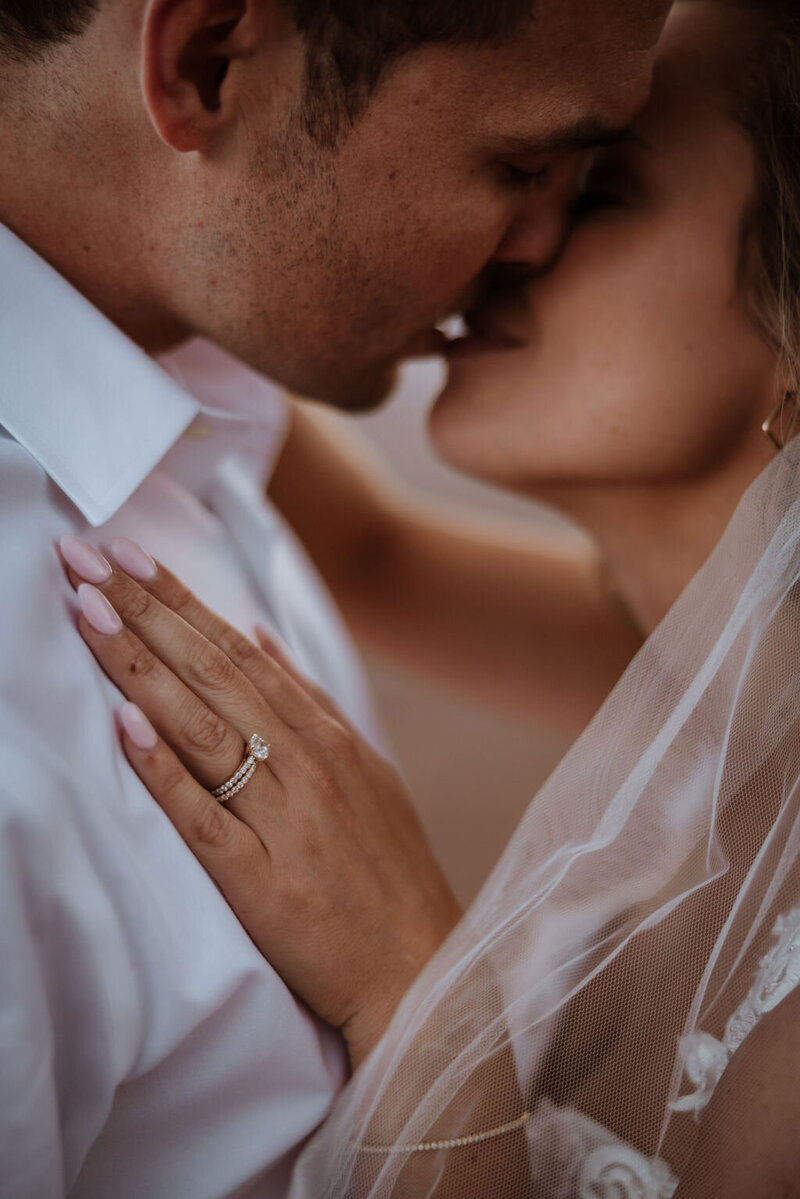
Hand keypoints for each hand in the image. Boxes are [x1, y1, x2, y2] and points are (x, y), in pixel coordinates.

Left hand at [58, 536, 461, 1069]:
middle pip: (212, 672)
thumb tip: (259, 635)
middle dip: (146, 609)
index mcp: (326, 736)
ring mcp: (286, 819)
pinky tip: (125, 728)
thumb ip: (310, 702)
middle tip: (87, 555)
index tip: (127, 553)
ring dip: (143, 666)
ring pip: (204, 728)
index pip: (236, 650)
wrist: (420, 967)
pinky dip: (165, 771)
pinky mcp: (264, 883)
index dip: (178, 599)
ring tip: (90, 611)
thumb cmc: (386, 872)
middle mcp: (306, 764)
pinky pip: (204, 820)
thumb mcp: (365, 769)